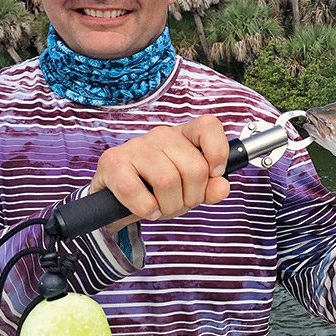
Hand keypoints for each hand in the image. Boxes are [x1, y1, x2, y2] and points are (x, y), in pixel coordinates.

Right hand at [90, 116, 230, 232]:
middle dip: (192, 197)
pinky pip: (135, 191)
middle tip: (180, 202)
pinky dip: (146, 208)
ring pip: (167, 181)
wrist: (118, 198)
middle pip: (194, 168)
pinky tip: (147, 209)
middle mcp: (161, 135)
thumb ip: (211, 188)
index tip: (215, 173)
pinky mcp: (113, 162)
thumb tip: (222, 187)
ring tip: (162, 207)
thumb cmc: (158, 189)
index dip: (217, 152)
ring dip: (169, 206)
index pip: (208, 126)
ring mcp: (136, 146)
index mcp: (184, 135)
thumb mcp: (190, 190)